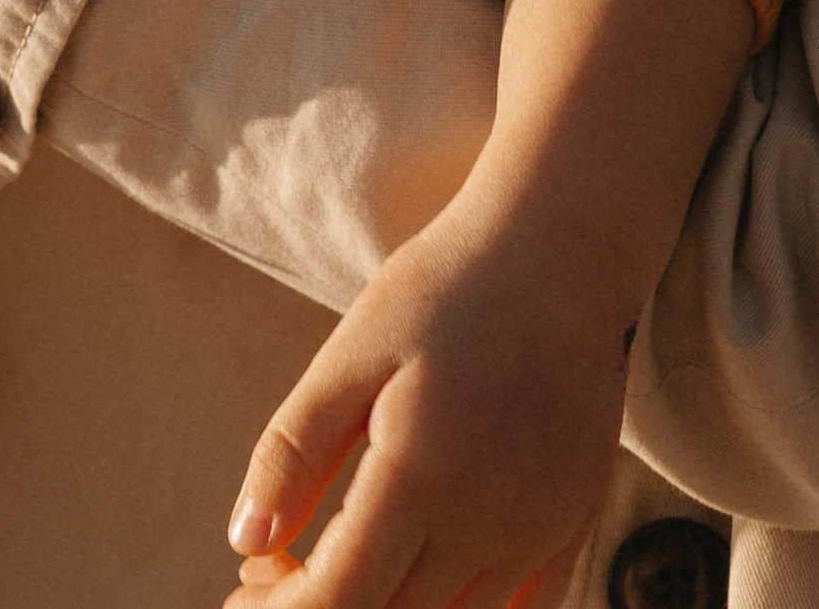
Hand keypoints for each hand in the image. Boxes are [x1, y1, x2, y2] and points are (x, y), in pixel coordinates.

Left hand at [221, 177, 624, 608]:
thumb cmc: (448, 287)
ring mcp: (539, 531)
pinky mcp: (574, 523)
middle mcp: (488, 522)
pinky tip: (420, 570)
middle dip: (321, 608)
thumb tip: (244, 542)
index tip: (246, 583)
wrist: (563, 245)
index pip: (339, 602)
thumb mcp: (353, 351)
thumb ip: (294, 452)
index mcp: (421, 477)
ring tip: (343, 560)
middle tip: (279, 567)